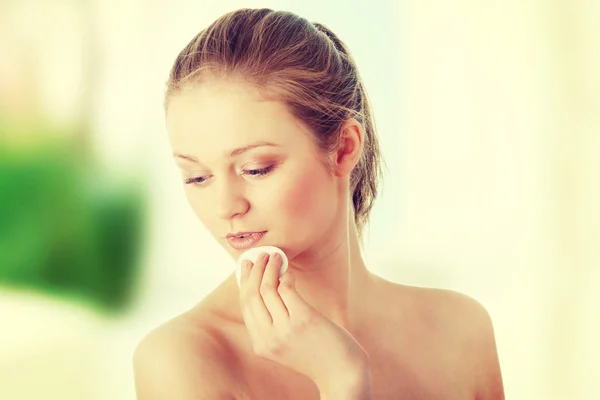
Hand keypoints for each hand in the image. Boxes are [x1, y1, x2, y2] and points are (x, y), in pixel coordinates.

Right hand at [238, 252, 371, 394]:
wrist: (341, 373)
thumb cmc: (316, 355)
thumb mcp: (285, 345)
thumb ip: (273, 325)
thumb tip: (267, 288)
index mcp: (261, 345)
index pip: (245, 306)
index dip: (244, 282)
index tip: (246, 266)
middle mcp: (268, 338)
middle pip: (251, 295)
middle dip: (253, 271)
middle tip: (260, 255)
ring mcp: (285, 329)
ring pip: (267, 288)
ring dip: (269, 267)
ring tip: (275, 257)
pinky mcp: (303, 318)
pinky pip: (286, 288)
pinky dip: (286, 275)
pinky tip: (290, 272)